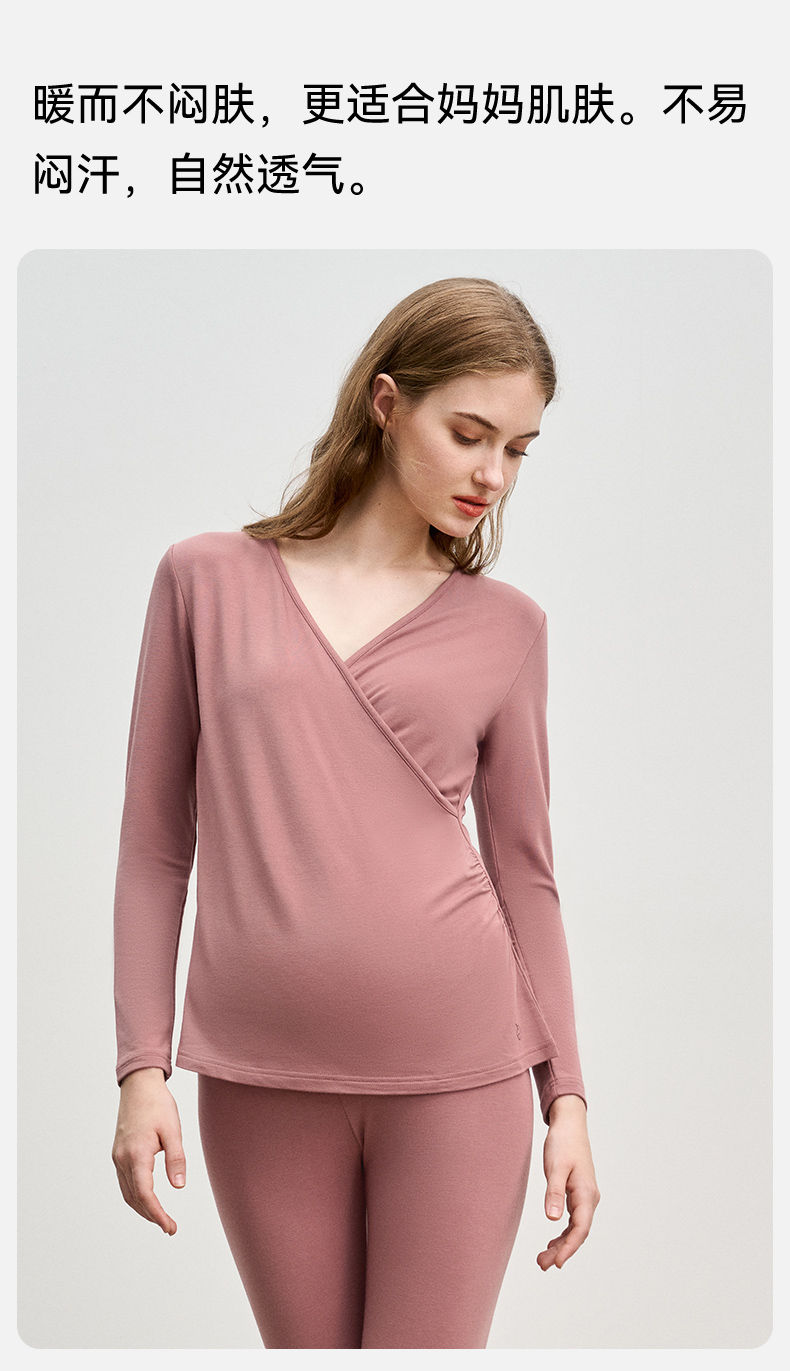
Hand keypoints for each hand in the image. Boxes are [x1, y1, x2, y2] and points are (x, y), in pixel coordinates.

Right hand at [112, 1067, 185, 1235]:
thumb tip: (178, 1186)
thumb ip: (176, 1159)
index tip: (170, 1227)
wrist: (139, 1085)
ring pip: (127, 1192)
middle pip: (134, 1198)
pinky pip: (124, 1181)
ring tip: (160, 1218)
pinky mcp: (118, 1152)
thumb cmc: (157, 1104)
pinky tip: (148, 1197)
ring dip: (142, 1208)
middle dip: (150, 1216)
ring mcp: (118, 1156)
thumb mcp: (173, 1130)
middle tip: (169, 1227)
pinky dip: (136, 1195)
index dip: (157, 1214)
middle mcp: (122, 1158)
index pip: (145, 1195)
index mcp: (137, 1154)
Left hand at [537, 1094, 599, 1270]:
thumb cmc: (563, 1143)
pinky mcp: (578, 1193)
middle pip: (578, 1233)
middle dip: (561, 1251)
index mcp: (586, 1193)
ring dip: (561, 1244)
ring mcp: (585, 1197)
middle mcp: (589, 1198)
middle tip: (541, 1264)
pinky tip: (551, 1241)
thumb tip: (552, 1219)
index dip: (569, 1248)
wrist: (570, 1124)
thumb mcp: (556, 1167)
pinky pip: (573, 1220)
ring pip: (575, 1228)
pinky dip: (562, 1233)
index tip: (556, 1262)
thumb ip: (554, 1193)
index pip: (580, 1229)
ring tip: (542, 1259)